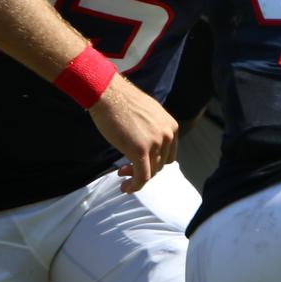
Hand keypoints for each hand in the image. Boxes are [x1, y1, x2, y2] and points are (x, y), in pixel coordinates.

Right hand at [87, 73, 178, 192]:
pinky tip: (125, 188)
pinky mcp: (140, 150)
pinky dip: (135, 186)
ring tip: (121, 175)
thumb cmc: (123, 102)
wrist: (108, 93)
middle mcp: (167, 135)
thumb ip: (154, 131)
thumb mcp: (148, 115)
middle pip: (160, 165)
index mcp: (171, 126)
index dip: (154, 164)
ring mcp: (155, 143)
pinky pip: (142, 177)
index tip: (137, 163)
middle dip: (144, 170)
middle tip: (124, 169)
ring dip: (136, 177)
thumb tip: (150, 149)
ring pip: (150, 172)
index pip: (168, 155)